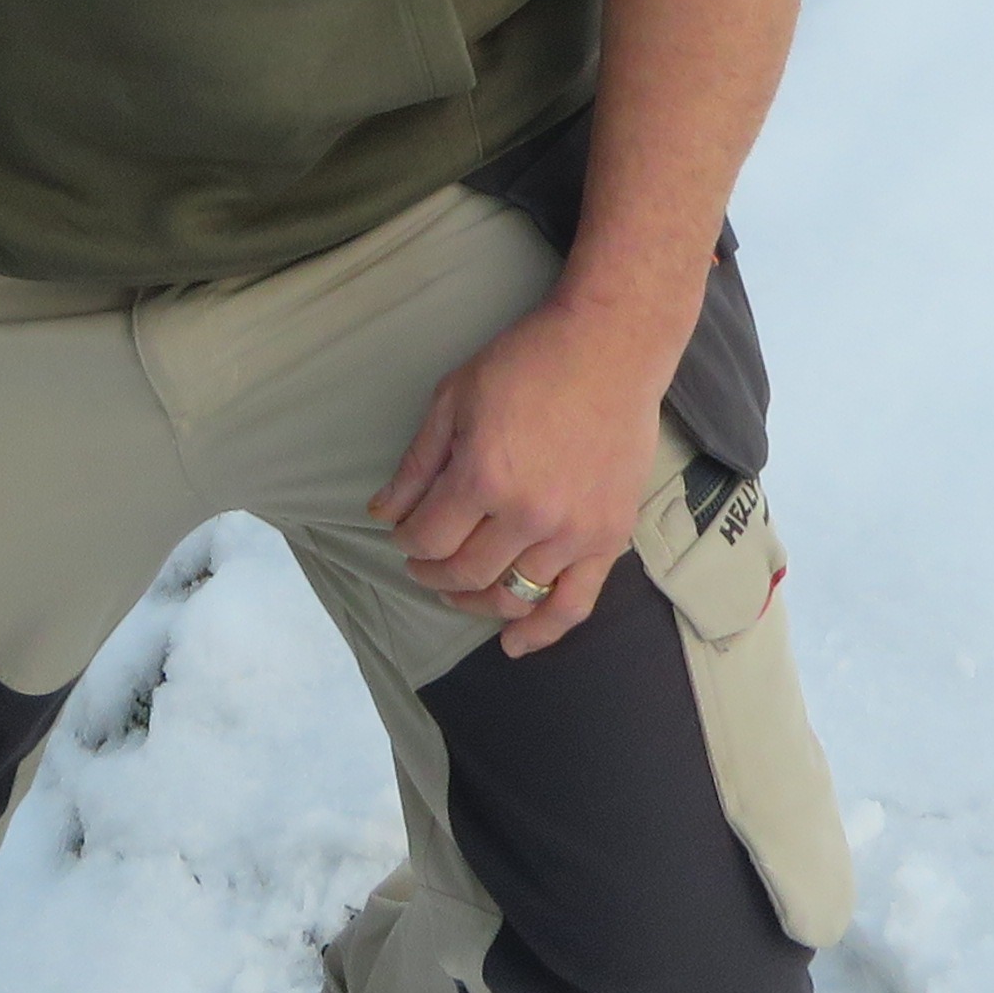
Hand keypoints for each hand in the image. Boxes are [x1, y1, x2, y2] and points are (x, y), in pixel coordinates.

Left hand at [372, 296, 668, 657]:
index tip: (403, 534)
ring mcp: (573, 532)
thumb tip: (382, 514)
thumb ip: (417, 464)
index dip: (406, 542)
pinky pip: (573, 605)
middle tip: (423, 563)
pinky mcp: (609, 538)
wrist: (610, 348)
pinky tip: (514, 644)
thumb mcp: (453, 397)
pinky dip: (542, 632)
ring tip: (458, 590)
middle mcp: (528, 515)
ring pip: (512, 595)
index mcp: (483, 476)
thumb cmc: (527, 362)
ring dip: (475, 600)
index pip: (427, 538)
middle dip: (432, 574)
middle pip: (465, 572)